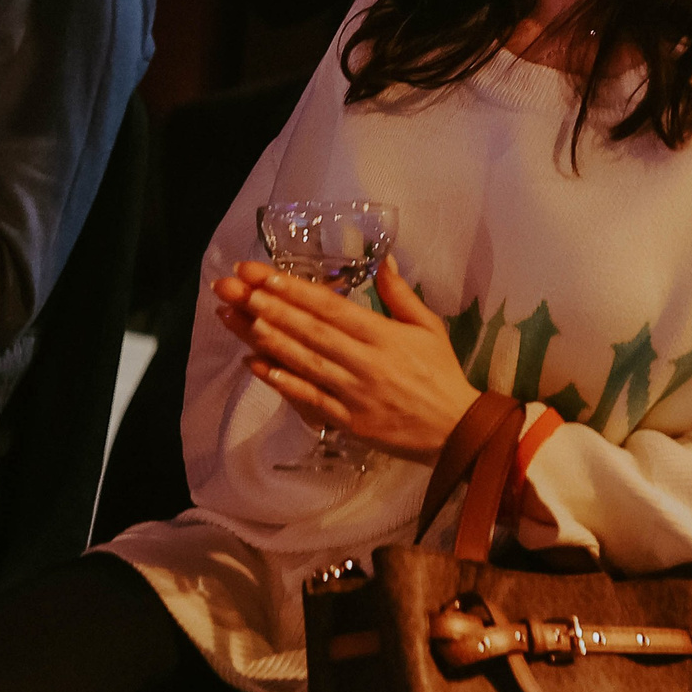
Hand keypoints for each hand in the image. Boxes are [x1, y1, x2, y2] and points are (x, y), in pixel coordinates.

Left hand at [215, 256, 479, 464]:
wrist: (458, 431)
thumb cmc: (441, 374)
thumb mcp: (429, 327)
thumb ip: (401, 294)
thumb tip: (382, 260)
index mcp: (384, 335)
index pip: (331, 308)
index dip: (294, 290)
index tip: (262, 275)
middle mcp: (364, 362)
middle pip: (309, 331)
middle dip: (267, 306)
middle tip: (233, 288)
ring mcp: (353, 393)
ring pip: (303, 361)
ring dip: (266, 338)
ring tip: (235, 317)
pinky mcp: (347, 420)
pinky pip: (309, 399)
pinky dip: (281, 382)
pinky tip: (255, 365)